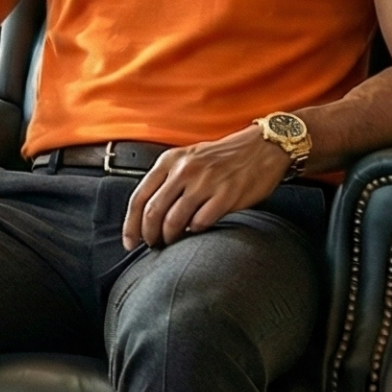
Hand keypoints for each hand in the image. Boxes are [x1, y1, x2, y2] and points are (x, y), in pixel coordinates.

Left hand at [122, 127, 287, 248]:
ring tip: (173, 242)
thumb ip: (168, 180)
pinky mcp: (226, 195)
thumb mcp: (188, 158)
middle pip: (153, 212)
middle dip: (149, 235)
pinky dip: (195, 231)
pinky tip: (197, 230)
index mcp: (170, 161)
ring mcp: (205, 182)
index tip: (130, 242)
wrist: (262, 147)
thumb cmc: (223, 157)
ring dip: (170, 238)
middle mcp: (184, 170)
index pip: (139, 197)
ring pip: (174, 221)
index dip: (131, 224)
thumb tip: (148, 214)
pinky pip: (201, 222)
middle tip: (154, 245)